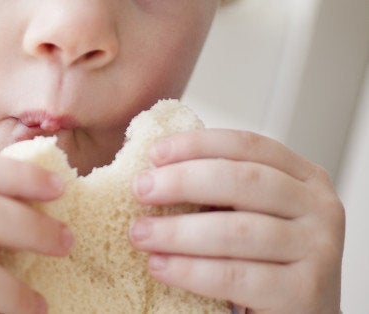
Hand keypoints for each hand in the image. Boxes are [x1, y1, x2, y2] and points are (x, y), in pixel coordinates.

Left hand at [128, 129, 344, 313]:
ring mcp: (318, 250)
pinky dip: (190, 270)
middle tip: (140, 189)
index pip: (249, 146)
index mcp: (303, 178)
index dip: (198, 144)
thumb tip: (154, 171)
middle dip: (184, 182)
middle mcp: (319, 207)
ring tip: (140, 233)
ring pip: (237, 231)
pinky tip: (159, 266)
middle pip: (244, 181)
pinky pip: (235, 276)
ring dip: (178, 231)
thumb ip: (219, 190)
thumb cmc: (264, 261)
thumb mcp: (250, 214)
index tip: (154, 153)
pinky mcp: (304, 292)